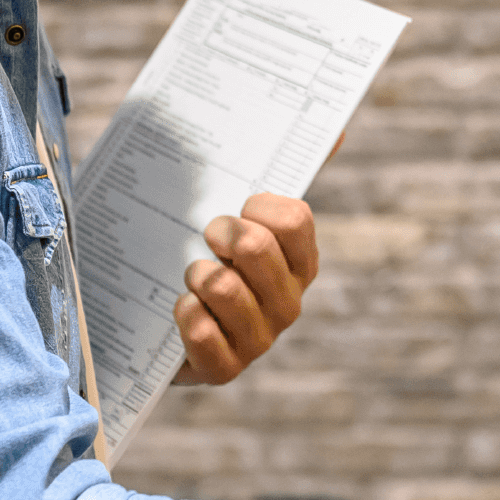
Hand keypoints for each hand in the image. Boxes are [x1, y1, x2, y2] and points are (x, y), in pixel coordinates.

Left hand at [173, 192, 319, 383]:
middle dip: (219, 232)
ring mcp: (259, 339)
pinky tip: (180, 309)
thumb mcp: (244, 215)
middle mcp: (288, 303)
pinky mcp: (224, 370)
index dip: (257, 206)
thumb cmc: (212, 259)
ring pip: (222, 286)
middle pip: (256, 247)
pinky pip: (200, 330)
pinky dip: (182, 313)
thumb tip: (335, 129)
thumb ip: (288, 173)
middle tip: (206, 236)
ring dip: (194, 273)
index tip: (238, 207)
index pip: (294, 218)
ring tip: (191, 277)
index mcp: (300, 263)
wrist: (163, 325)